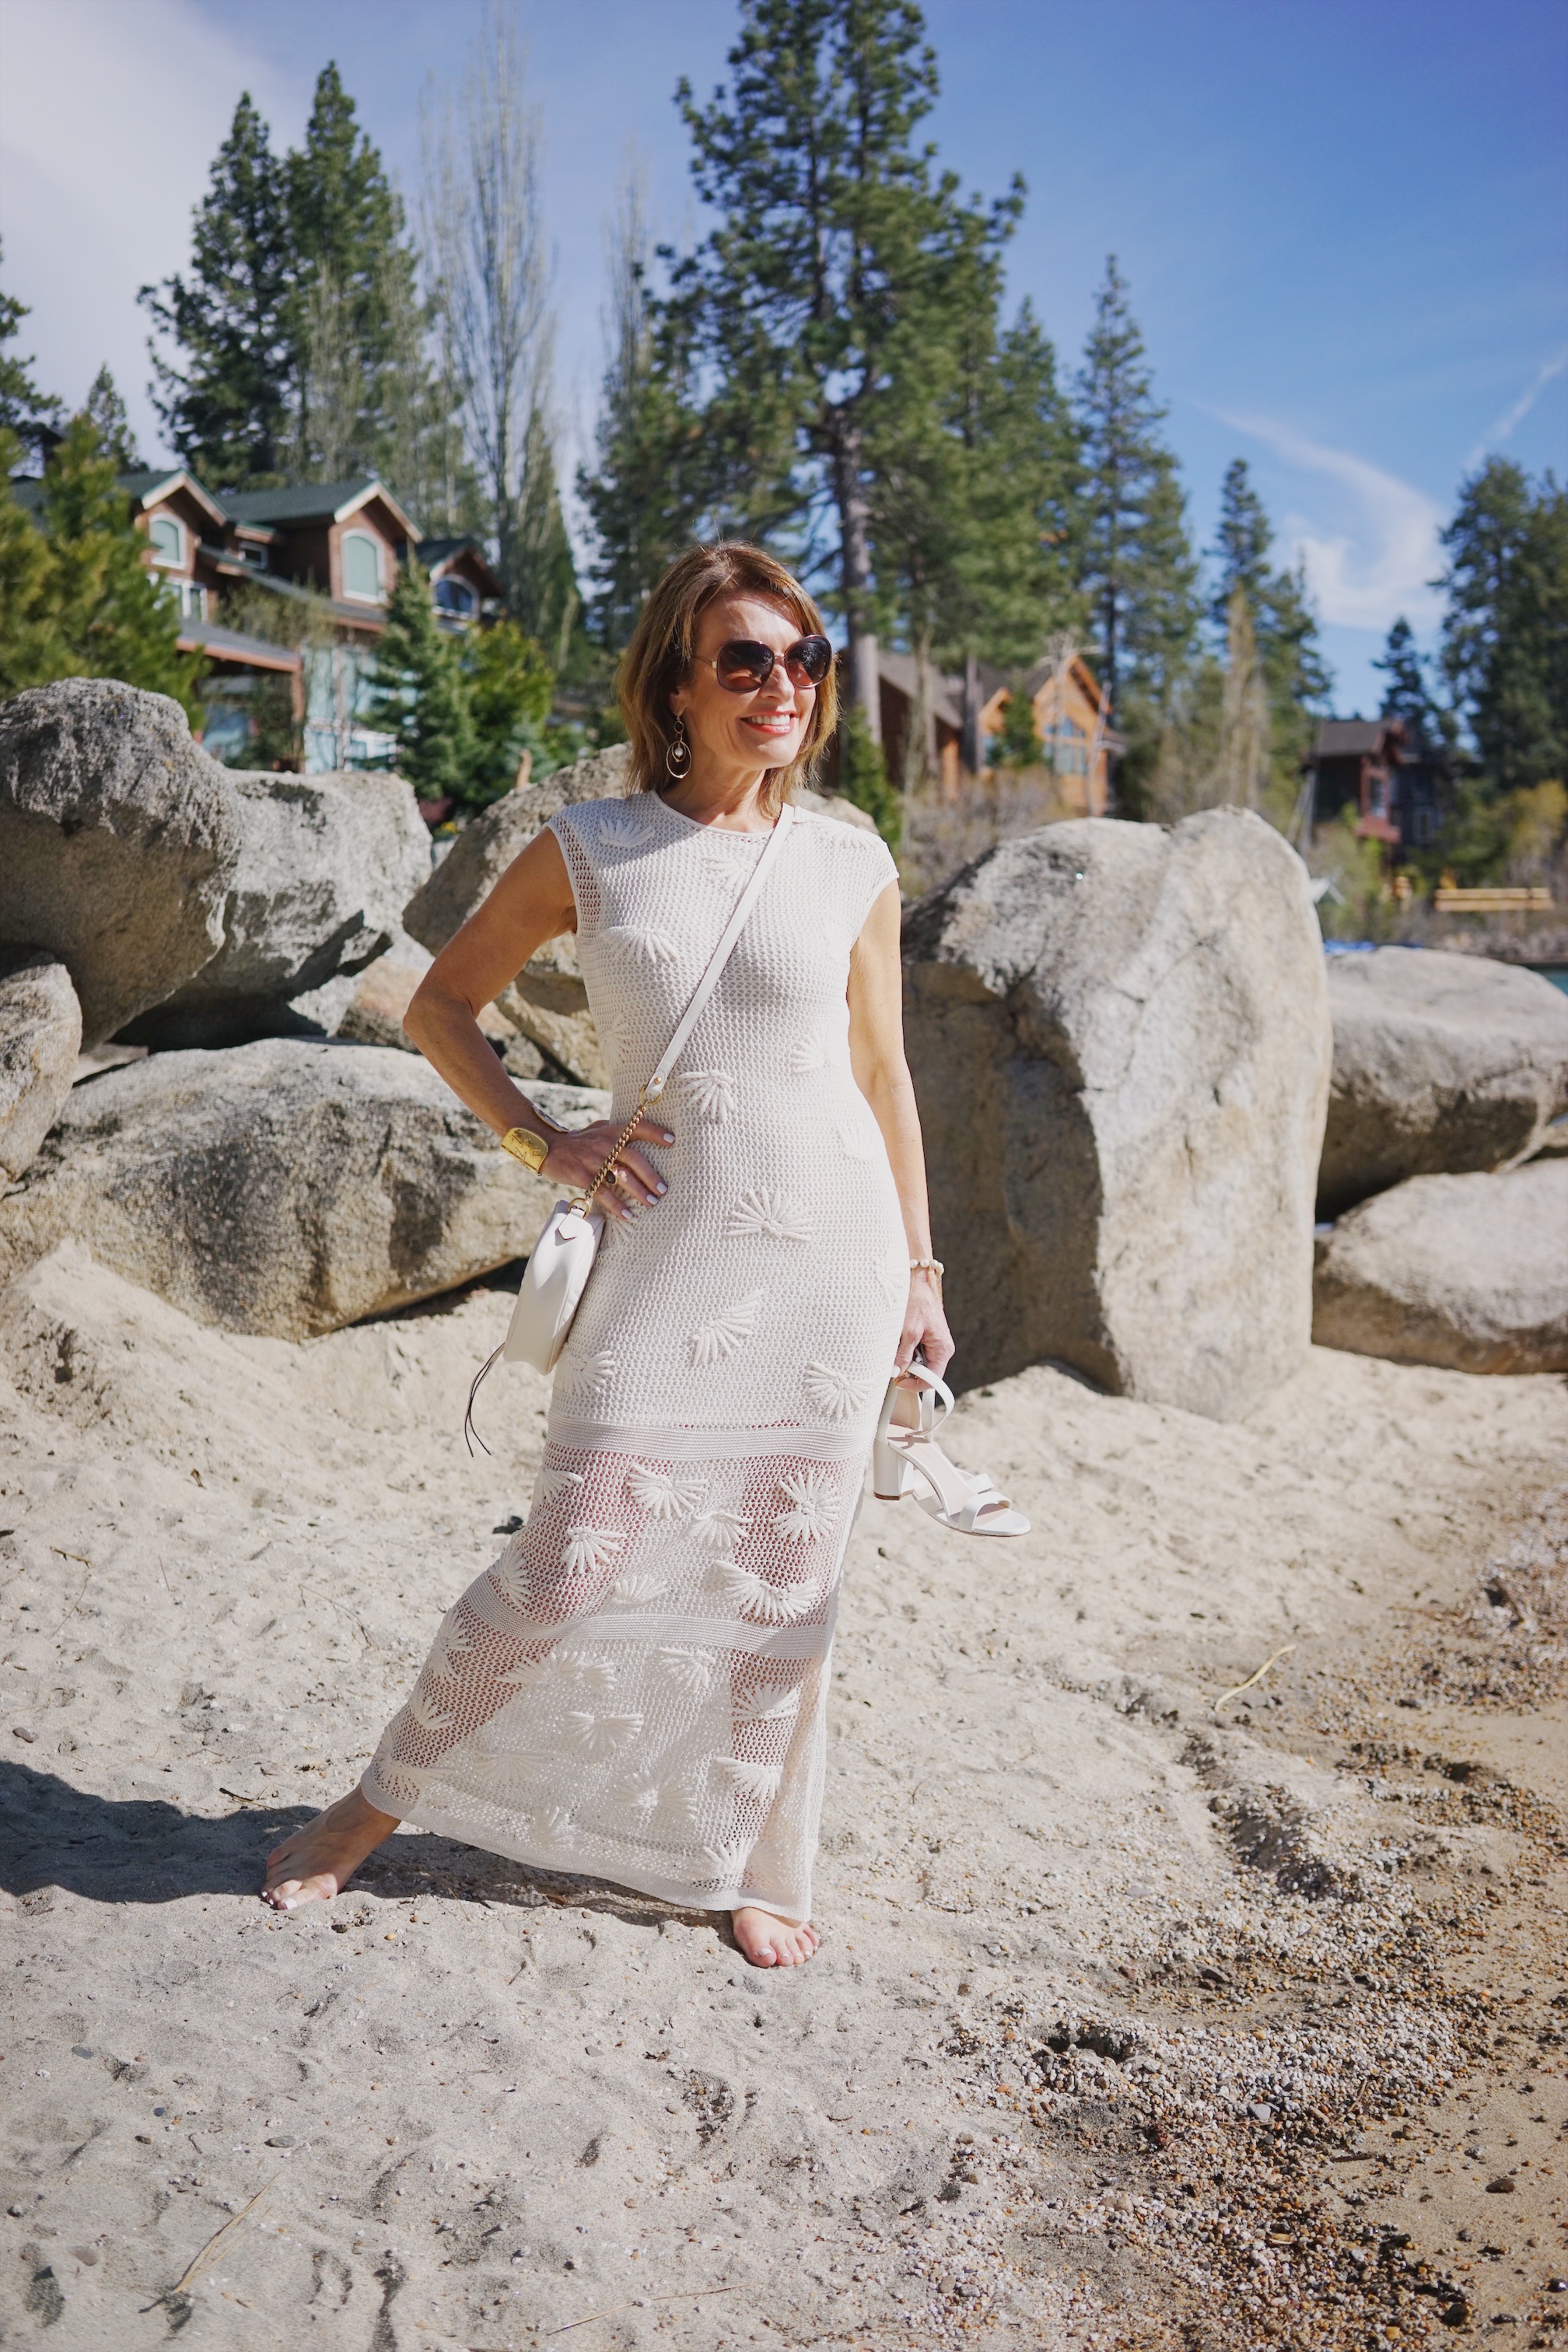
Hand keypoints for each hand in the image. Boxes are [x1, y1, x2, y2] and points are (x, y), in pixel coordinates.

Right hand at [543, 1112, 673, 1223]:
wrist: (548, 1147)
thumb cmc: (580, 1141)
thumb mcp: (599, 1129)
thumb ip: (618, 1131)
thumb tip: (642, 1131)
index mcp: (611, 1131)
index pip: (636, 1127)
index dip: (654, 1132)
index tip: (672, 1140)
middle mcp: (604, 1144)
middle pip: (633, 1157)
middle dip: (650, 1174)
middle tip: (664, 1189)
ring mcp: (592, 1160)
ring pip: (620, 1176)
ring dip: (638, 1190)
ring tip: (652, 1202)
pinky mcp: (581, 1175)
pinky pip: (602, 1192)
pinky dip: (616, 1205)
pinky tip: (628, 1215)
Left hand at [896, 1269, 951, 1382]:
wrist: (918, 1281)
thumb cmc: (917, 1302)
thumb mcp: (908, 1331)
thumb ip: (903, 1354)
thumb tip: (896, 1372)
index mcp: (943, 1350)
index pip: (932, 1380)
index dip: (915, 1385)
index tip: (898, 1382)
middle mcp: (941, 1349)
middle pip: (925, 1373)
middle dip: (908, 1371)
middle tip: (894, 1360)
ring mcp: (934, 1344)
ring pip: (918, 1363)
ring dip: (905, 1359)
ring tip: (898, 1344)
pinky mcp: (926, 1339)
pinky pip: (915, 1352)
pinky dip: (905, 1350)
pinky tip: (900, 1339)